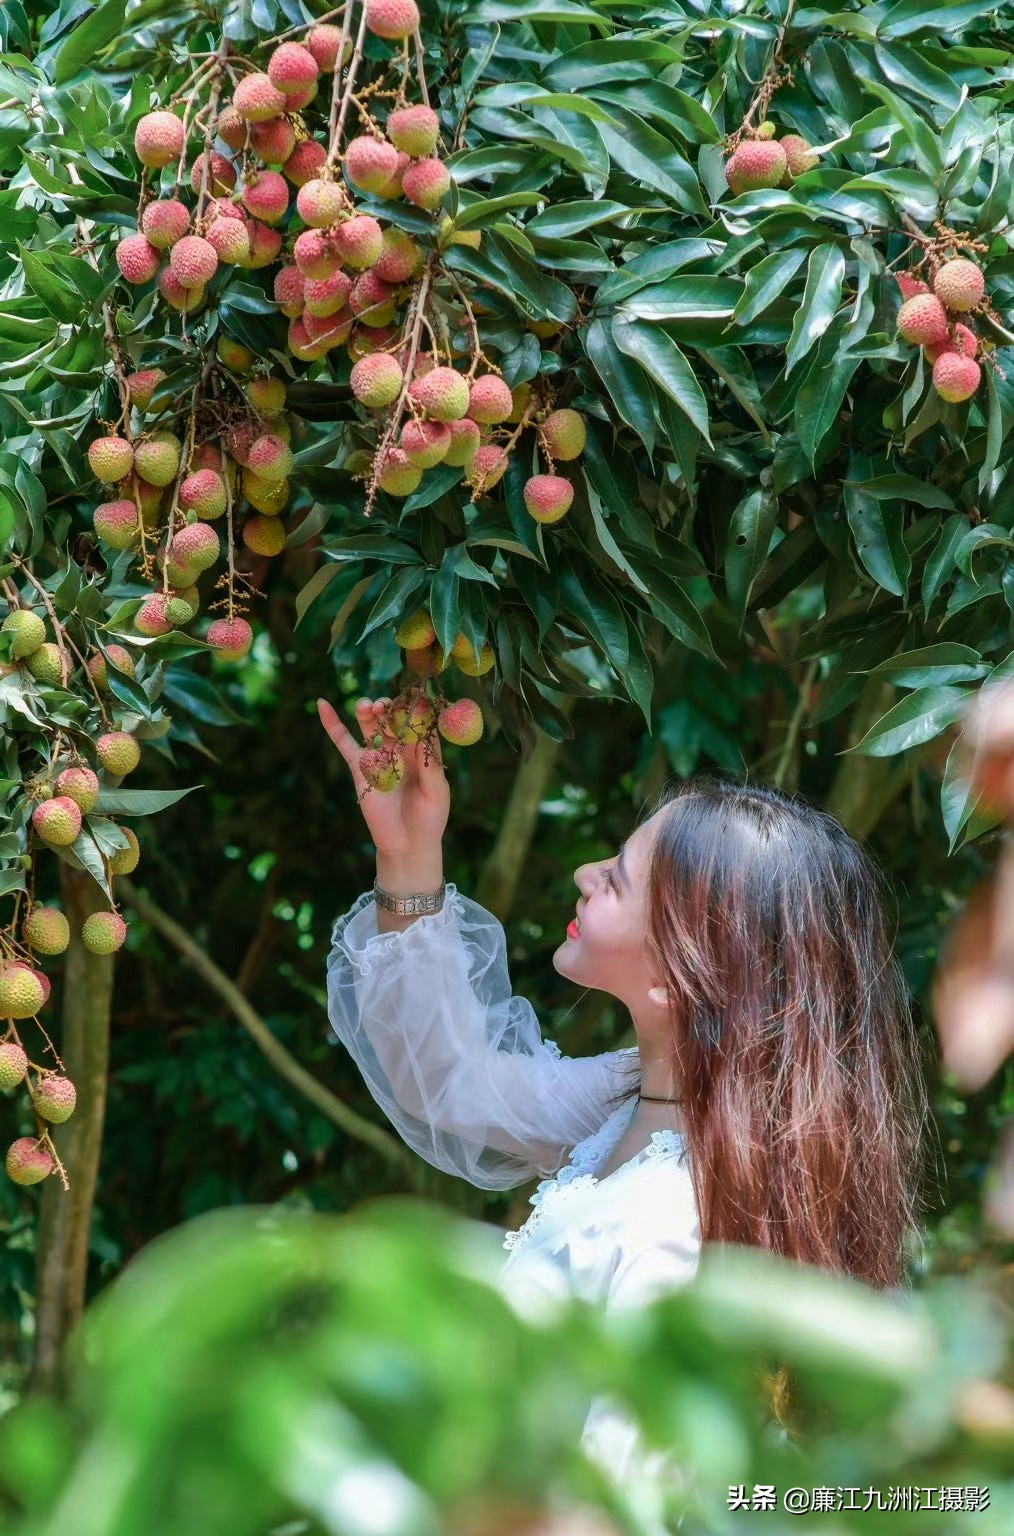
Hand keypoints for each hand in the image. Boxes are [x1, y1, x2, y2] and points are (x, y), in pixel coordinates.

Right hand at [317, 694, 449, 857]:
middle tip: (385, 706)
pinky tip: (322, 704)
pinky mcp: (359, 767)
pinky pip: (344, 742)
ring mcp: (378, 755)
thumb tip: (424, 733)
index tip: (414, 695)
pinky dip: (332, 724)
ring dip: (368, 710)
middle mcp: (401, 748)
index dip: (416, 707)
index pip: (420, 720)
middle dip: (390, 707)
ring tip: (368, 706)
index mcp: (423, 750)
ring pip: (370, 724)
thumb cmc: (429, 819)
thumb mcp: (436, 792)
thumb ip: (430, 764)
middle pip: (393, 717)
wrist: (406, 844)